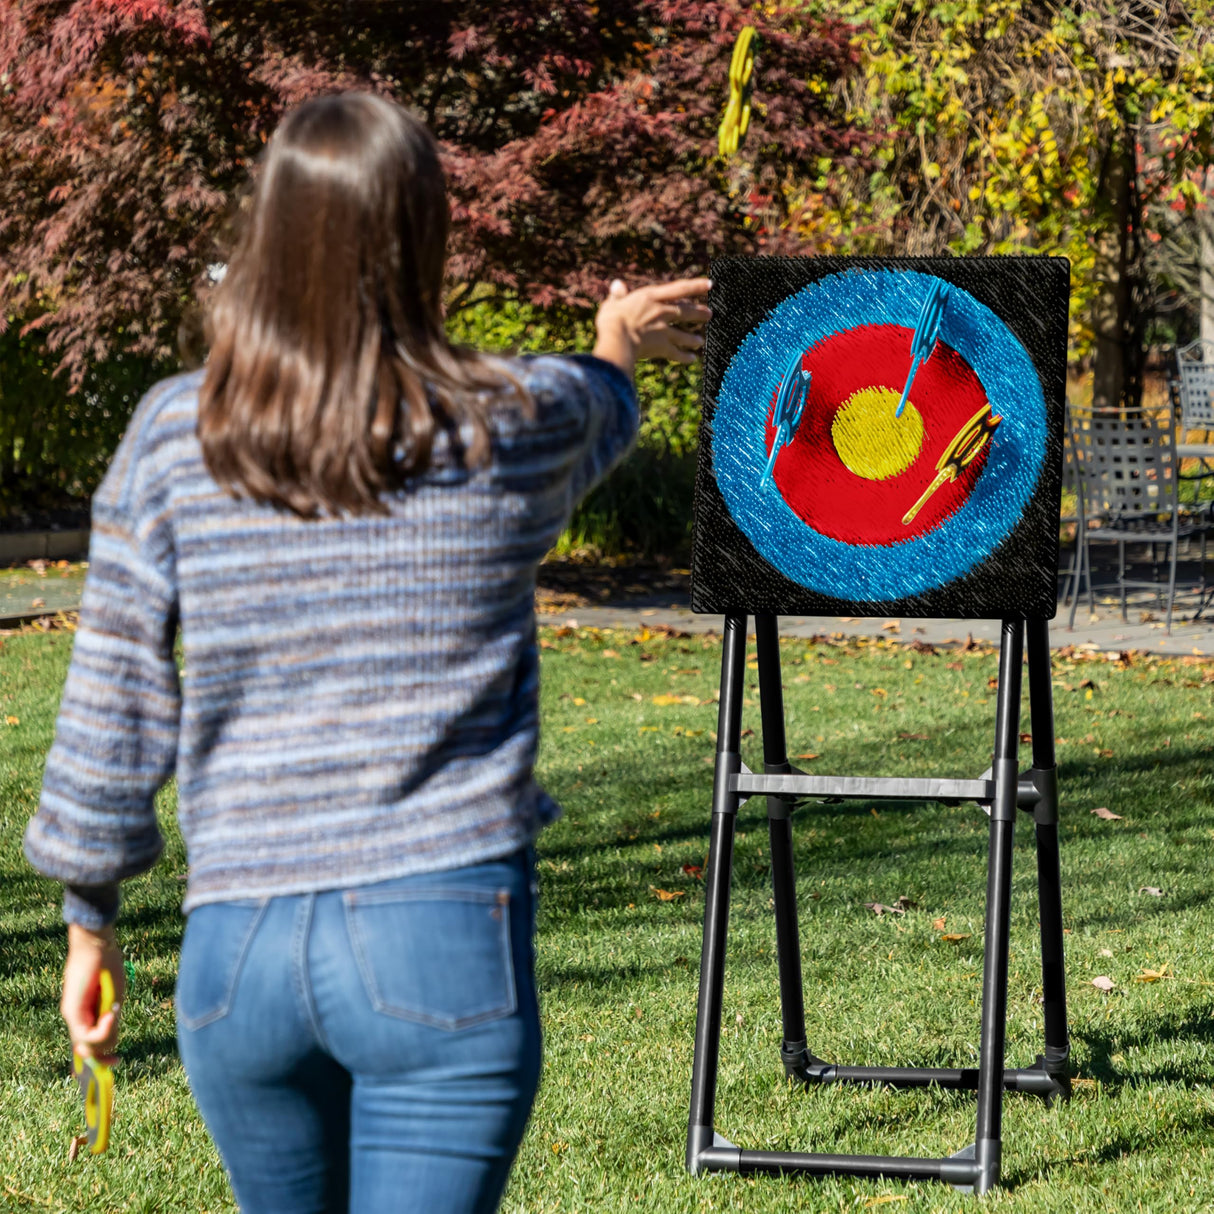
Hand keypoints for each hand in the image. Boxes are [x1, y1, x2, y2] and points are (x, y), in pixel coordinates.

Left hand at [62, 923, 124, 1064]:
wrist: (97, 944)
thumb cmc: (108, 964)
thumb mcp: (115, 996)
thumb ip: (112, 1018)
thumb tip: (112, 1040)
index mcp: (88, 1012)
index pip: (88, 1043)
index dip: (100, 1057)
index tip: (116, 1062)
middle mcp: (76, 1017)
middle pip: (88, 1049)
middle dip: (105, 1054)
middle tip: (117, 1055)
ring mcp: (72, 1015)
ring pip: (87, 1045)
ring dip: (107, 1037)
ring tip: (115, 1016)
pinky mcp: (72, 1011)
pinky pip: (86, 1035)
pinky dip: (102, 1030)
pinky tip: (111, 1015)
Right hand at [593, 277, 712, 375]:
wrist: (618, 339)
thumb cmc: (611, 320)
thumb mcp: (612, 303)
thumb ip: (617, 295)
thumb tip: (618, 285)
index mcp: (650, 297)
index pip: (679, 289)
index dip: (696, 286)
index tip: (710, 284)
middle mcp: (662, 312)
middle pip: (685, 312)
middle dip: (698, 313)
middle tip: (710, 314)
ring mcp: (664, 330)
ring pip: (683, 334)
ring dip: (693, 338)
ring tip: (700, 342)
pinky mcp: (662, 347)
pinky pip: (677, 353)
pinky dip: (685, 356)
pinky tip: (692, 359)